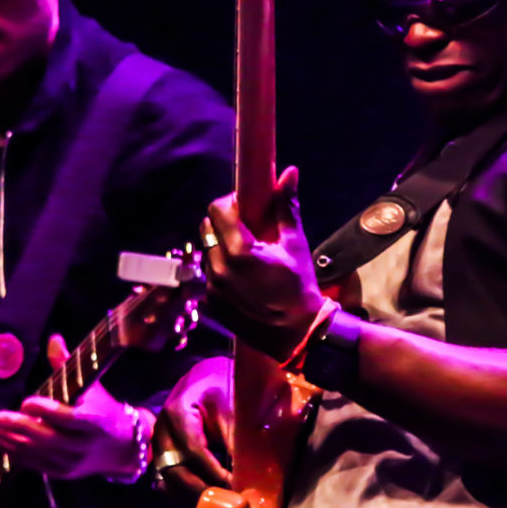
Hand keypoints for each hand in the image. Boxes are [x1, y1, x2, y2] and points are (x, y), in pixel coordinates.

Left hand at [0, 335, 143, 477]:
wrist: (120, 448)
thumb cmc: (102, 409)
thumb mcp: (91, 387)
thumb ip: (67, 366)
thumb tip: (53, 340)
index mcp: (93, 422)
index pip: (68, 418)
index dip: (46, 411)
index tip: (26, 401)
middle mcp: (82, 446)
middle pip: (44, 437)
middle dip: (14, 426)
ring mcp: (70, 463)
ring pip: (34, 452)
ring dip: (6, 440)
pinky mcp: (61, 473)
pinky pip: (32, 464)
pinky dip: (12, 452)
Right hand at [151, 355, 233, 501]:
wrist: (211, 378)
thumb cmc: (224, 387)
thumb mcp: (234, 409)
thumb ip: (237, 442)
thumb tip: (245, 482)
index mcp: (176, 413)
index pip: (192, 451)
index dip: (213, 474)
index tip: (236, 489)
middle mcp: (162, 431)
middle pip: (174, 471)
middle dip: (201, 491)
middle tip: (228, 505)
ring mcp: (160, 445)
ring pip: (169, 480)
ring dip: (192, 497)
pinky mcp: (165, 455)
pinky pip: (170, 481)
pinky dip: (187, 494)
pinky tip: (206, 501)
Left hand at [202, 165, 324, 359]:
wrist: (296, 334)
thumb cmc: (299, 287)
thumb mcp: (295, 244)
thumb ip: (286, 207)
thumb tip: (288, 173)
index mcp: (239, 251)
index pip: (217, 210)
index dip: (229, 203)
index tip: (244, 206)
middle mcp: (219, 269)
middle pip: (207, 229)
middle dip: (223, 223)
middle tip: (246, 229)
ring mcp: (212, 287)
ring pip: (207, 251)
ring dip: (221, 247)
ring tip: (246, 256)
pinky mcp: (210, 302)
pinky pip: (209, 275)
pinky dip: (221, 269)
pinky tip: (243, 277)